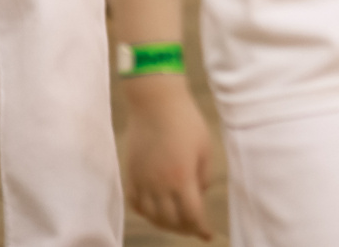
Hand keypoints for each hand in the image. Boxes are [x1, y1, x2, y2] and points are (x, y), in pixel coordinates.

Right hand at [122, 78, 214, 238]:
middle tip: (194, 229)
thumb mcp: (205, 148)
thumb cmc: (186, 121)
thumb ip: (203, 176)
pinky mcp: (130, 174)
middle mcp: (159, 185)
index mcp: (181, 178)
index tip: (207, 235)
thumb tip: (197, 195)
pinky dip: (145, 213)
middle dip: (184, 229)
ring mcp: (142, 181)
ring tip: (177, 224)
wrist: (155, 104)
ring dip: (165, 224)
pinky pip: (135, 203)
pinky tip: (154, 212)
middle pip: (170, 220)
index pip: (191, 216)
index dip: (200, 229)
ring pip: (151, 216)